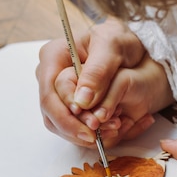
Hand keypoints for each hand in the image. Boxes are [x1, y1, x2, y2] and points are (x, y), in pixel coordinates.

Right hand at [36, 17, 171, 147]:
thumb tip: (81, 101)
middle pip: (52, 115)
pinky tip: (108, 132)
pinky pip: (70, 128)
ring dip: (83, 135)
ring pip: (59, 126)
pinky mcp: (66, 106)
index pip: (50, 96)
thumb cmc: (118, 41)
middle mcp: (49, 77)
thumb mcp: (112, 46)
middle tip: (100, 136)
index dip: (68, 117)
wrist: (127, 49)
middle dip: (76, 129)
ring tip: (110, 132)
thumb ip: (97, 71)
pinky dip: (89, 134)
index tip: (93, 125)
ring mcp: (56, 94)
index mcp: (52, 57)